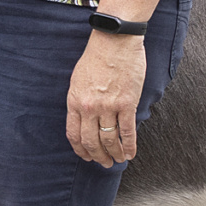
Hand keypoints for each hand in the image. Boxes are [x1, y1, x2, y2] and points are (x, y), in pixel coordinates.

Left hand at [66, 29, 146, 166]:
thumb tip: (83, 119)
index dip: (80, 150)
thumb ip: (79, 101)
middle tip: (104, 163)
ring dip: (114, 154)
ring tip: (118, 160)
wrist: (114, 41)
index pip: (74, 135)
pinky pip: (128, 131)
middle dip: (98, 156)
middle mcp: (89, 108)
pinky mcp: (127, 104)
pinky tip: (131, 153)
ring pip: (110, 140)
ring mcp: (108, 107)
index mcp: (74, 102)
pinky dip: (130, 145)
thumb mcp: (77, 80)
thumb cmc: (96, 57)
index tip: (86, 157)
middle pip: (91, 142)